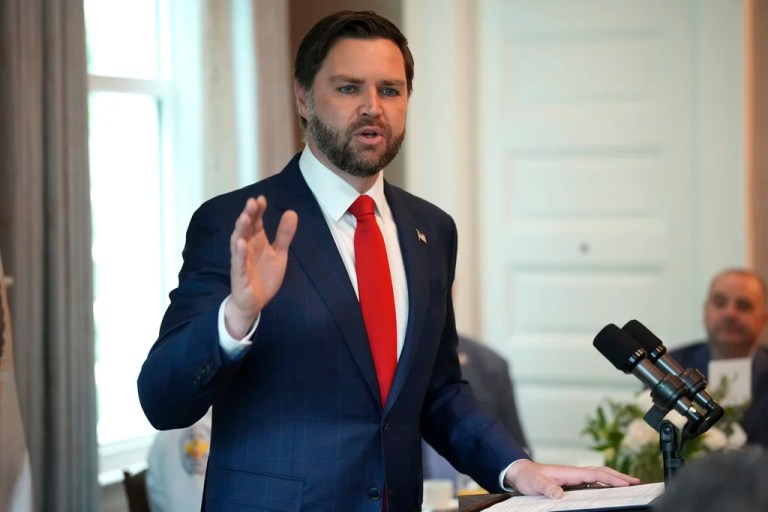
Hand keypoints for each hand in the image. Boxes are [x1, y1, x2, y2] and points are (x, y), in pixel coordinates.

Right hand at [225, 196, 297, 337]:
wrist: (255, 302)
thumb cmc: (264, 276)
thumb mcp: (279, 254)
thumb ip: (284, 235)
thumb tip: (292, 212)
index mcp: (257, 241)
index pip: (256, 222)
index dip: (258, 211)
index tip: (261, 199)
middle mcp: (247, 248)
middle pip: (246, 228)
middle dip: (248, 215)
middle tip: (252, 202)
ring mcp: (241, 260)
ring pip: (238, 242)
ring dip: (240, 230)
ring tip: (244, 218)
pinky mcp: (239, 275)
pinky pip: (238, 263)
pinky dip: (239, 253)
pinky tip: (241, 243)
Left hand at [504, 460, 640, 498]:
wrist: (520, 473)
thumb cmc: (528, 477)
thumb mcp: (536, 484)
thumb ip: (547, 488)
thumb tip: (559, 494)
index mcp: (570, 472)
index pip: (596, 474)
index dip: (613, 478)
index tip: (628, 482)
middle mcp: (574, 473)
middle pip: (602, 473)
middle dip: (619, 477)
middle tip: (636, 483)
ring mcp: (573, 477)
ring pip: (598, 477)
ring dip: (613, 480)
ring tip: (627, 486)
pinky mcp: (570, 482)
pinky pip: (591, 482)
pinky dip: (603, 484)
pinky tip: (607, 490)